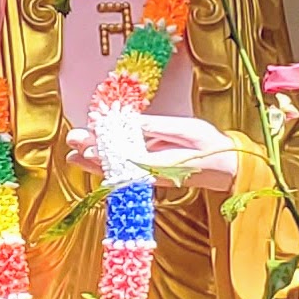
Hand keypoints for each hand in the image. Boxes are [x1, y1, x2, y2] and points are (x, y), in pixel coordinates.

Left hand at [67, 107, 236, 194]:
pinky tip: (92, 159)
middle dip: (92, 153)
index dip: (104, 151)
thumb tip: (131, 121)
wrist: (226, 168)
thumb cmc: (210, 146)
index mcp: (161, 163)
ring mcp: (150, 177)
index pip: (125, 158)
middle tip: (72, 140)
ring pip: (116, 172)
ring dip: (94, 162)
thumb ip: (157, 128)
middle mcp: (151, 174)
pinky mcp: (151, 175)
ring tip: (73, 152)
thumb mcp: (186, 129)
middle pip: (115, 166)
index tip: (86, 144)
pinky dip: (107, 165)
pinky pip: (124, 172)